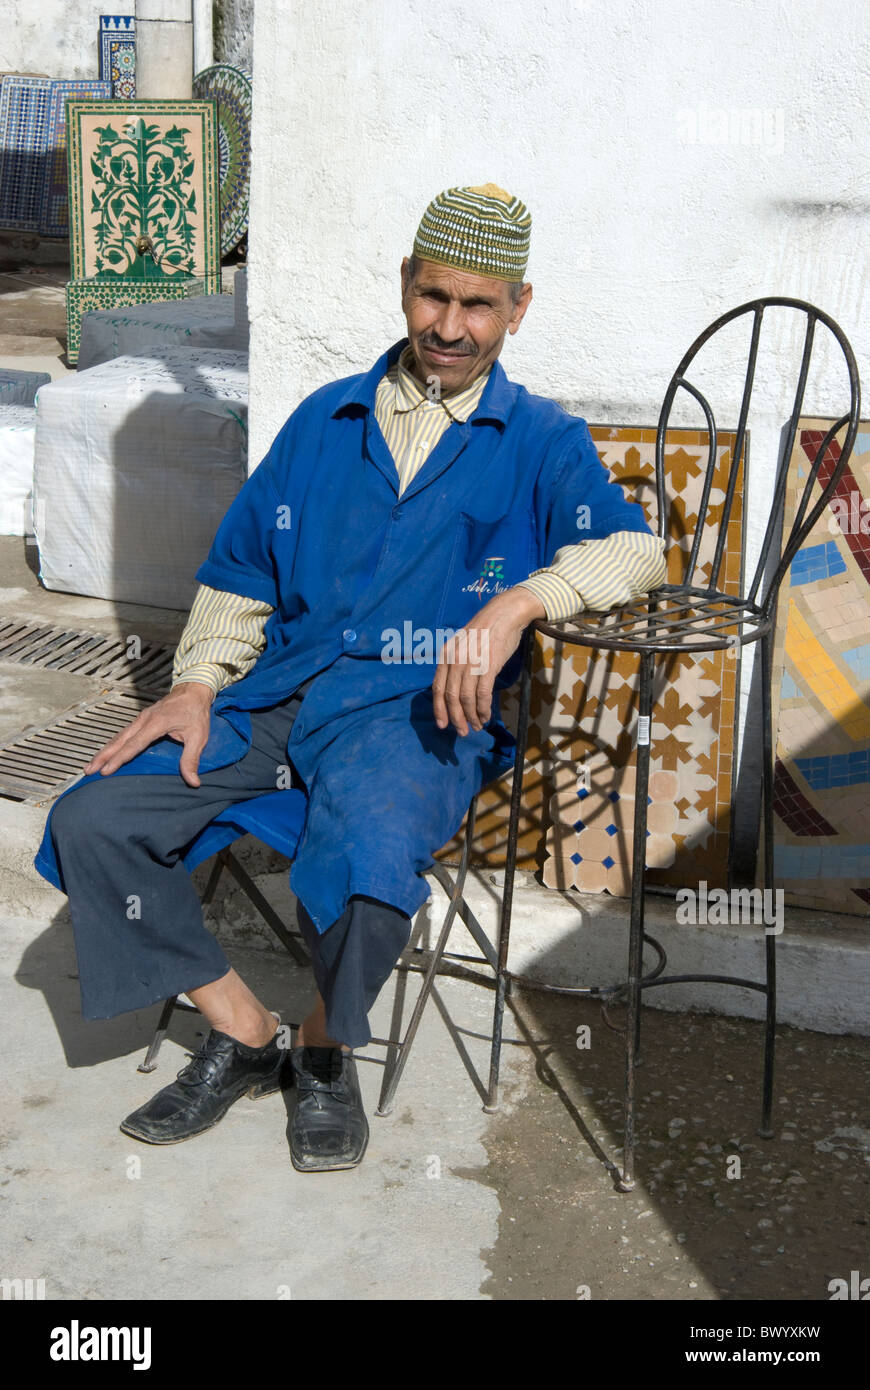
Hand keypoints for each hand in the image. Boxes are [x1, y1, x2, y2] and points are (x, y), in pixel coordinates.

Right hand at [82, 681, 214, 786]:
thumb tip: (193, 782)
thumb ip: (192, 759)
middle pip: (119, 740)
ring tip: (91, 764)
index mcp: (156, 723)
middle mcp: (144, 720)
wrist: (193, 690)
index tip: (106, 770)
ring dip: (105, 750)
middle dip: (103, 756)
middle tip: (89, 769)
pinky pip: (124, 733)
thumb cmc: (196, 712)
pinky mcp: (141, 719)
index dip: (119, 759)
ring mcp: (141, 718)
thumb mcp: (198, 737)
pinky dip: (113, 744)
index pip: (134, 745)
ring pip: (119, 736)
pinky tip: (107, 752)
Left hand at [432, 587, 545, 735]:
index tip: (443, 725)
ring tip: (476, 726)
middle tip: (462, 732)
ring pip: (466, 699)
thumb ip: (455, 664)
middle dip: (455, 718)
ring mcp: (471, 663)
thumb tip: (455, 689)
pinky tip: (485, 716)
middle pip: (451, 697)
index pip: (437, 688)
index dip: (439, 710)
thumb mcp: (462, 645)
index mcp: (446, 656)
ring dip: (471, 716)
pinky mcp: (488, 666)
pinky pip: (482, 694)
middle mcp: (455, 660)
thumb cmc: (485, 630)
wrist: (504, 614)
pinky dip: (483, 709)